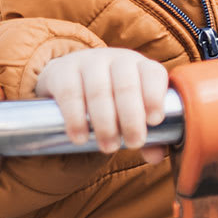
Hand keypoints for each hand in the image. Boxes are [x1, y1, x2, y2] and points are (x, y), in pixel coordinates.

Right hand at [35, 48, 170, 158]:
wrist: (66, 80)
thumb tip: (156, 157)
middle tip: (133, 143)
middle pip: (127, 84)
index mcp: (140, 66)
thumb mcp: (131, 113)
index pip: (153, 73)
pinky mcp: (61, 70)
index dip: (155, 96)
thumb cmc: (110, 101)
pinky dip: (75, 117)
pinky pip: (69, 92)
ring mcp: (88, 61)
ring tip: (109, 147)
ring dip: (105, 122)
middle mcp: (116, 59)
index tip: (154, 121)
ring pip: (98, 90)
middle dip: (132, 118)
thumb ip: (148, 135)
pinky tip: (80, 137)